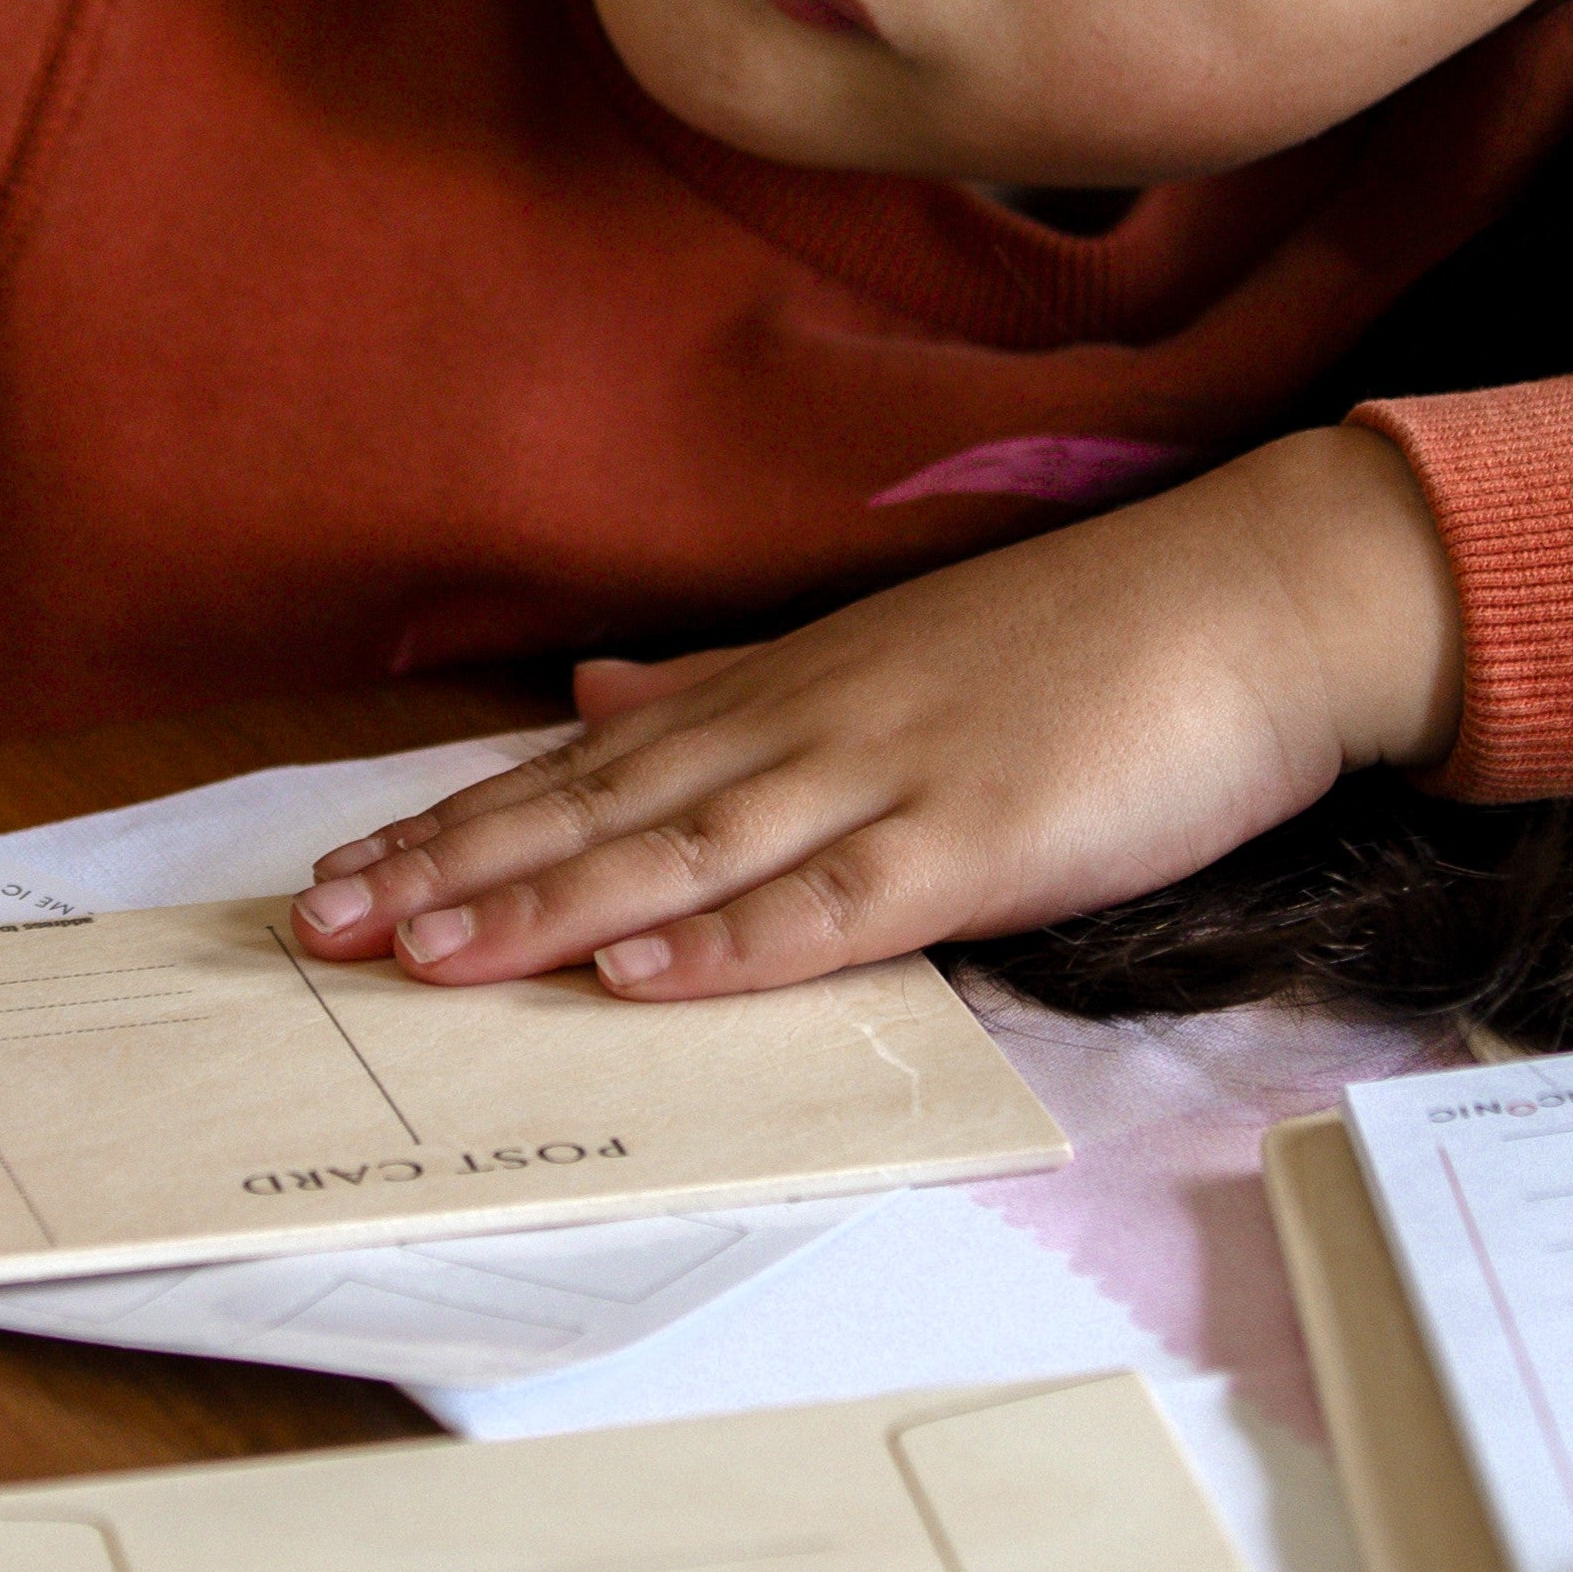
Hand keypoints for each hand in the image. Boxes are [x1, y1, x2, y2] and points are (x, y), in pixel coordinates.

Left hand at [289, 424, 1461, 995]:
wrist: (1256, 596)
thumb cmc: (1084, 641)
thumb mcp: (883, 651)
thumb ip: (733, 682)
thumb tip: (598, 685)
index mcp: (782, 691)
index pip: (586, 766)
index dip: (458, 821)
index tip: (337, 869)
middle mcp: (806, 727)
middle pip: (599, 808)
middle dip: (454, 869)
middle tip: (316, 925)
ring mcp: (888, 778)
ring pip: (685, 853)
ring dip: (550, 908)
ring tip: (426, 957)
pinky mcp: (979, 839)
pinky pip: (835, 903)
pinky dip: (732, 941)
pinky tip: (642, 975)